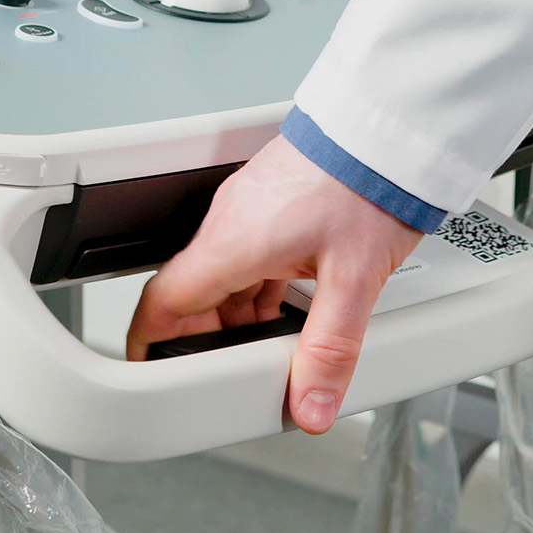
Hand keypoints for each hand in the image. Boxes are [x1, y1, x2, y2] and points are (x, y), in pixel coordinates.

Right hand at [126, 136, 422, 433]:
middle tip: (224, 369)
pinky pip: (245, 251)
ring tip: (267, 344)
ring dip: (235, 312)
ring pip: (221, 272)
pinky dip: (256, 285)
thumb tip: (312, 405)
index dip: (148, 341)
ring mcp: (248, 205)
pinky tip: (289, 300)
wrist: (385, 127)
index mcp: (233, 242)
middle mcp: (229, 220)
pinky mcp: (271, 197)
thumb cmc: (367, 182)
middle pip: (191, 291)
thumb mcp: (354, 280)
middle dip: (203, 336)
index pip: (163, 300)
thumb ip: (330, 350)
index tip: (146, 367)